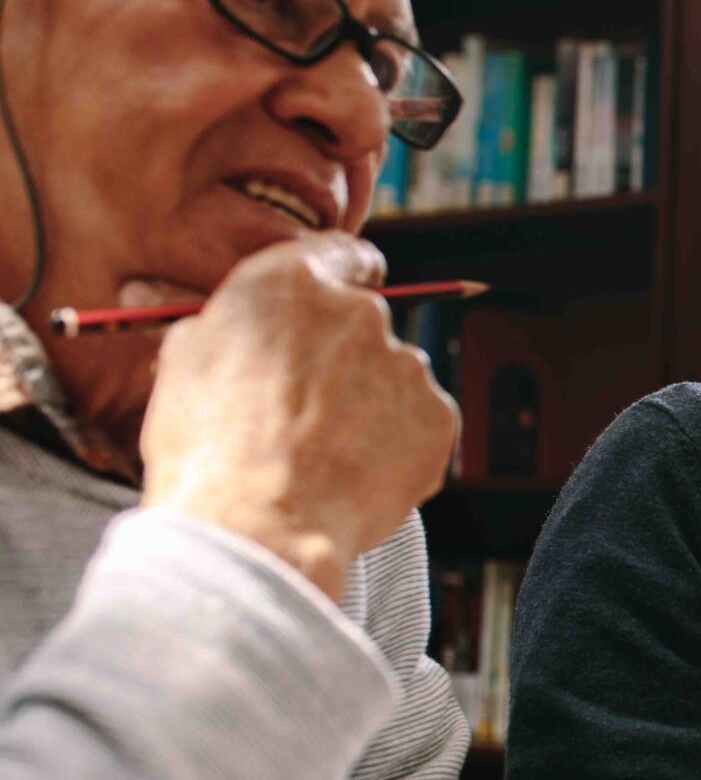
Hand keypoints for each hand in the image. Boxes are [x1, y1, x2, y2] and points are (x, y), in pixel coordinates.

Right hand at [137, 233, 456, 600]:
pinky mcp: (437, 417)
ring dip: (369, 401)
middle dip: (343, 356)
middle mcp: (360, 313)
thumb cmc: (206, 447)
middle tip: (308, 405)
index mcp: (293, 283)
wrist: (256, 526)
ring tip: (323, 451)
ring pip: (392, 376)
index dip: (342, 273)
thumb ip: (220, 322)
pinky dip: (396, 442)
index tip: (346, 288)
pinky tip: (354, 471)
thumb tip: (200, 308)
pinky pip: (418, 422)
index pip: (340, 253)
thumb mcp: (183, 361)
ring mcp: (406, 366)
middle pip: (364, 323)